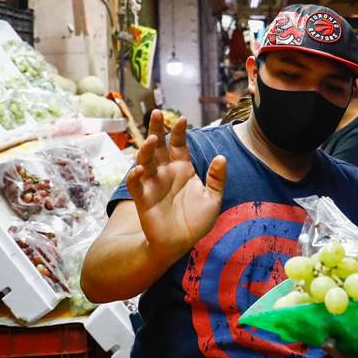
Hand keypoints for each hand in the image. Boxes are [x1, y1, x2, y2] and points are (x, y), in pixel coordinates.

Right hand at [126, 110, 226, 264]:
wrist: (181, 243)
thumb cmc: (196, 221)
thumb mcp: (213, 199)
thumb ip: (217, 179)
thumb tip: (222, 157)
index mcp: (182, 168)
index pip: (178, 144)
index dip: (179, 132)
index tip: (182, 119)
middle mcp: (165, 172)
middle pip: (158, 146)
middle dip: (156, 129)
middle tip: (156, 113)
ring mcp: (153, 184)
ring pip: (145, 161)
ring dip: (146, 150)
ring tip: (151, 140)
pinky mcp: (143, 199)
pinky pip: (136, 185)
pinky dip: (135, 176)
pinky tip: (139, 169)